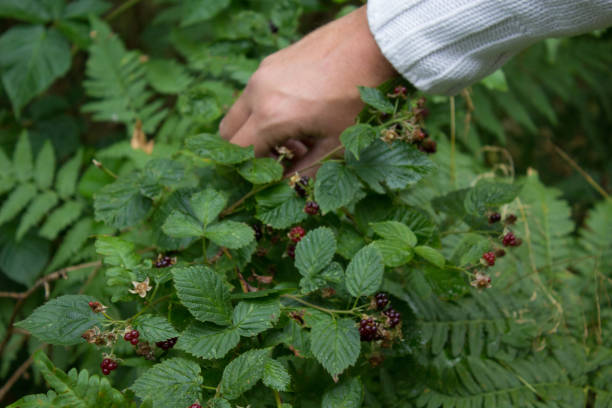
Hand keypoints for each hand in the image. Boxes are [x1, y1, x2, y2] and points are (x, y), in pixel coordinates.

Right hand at [219, 6, 395, 172]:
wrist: (372, 45)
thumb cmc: (358, 98)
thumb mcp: (336, 142)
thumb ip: (307, 170)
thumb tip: (289, 185)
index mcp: (271, 117)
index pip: (240, 153)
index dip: (251, 170)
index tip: (269, 177)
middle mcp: (258, 93)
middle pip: (228, 133)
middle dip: (247, 151)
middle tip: (276, 160)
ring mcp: (262, 73)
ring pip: (241, 111)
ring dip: (257, 130)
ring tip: (295, 139)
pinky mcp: (271, 62)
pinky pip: (255, 92)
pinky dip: (265, 109)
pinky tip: (298, 114)